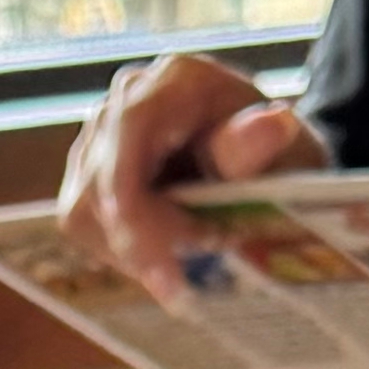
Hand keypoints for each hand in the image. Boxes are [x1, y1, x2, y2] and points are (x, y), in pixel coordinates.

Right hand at [56, 48, 330, 289]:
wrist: (262, 161)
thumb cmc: (276, 158)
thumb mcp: (284, 155)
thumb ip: (261, 147)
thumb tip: (274, 124)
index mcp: (177, 80)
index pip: (130, 130)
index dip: (134, 202)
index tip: (159, 266)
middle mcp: (127, 98)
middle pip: (100, 179)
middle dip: (139, 242)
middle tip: (183, 288)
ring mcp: (101, 135)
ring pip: (84, 209)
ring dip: (132, 251)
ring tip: (186, 268)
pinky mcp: (88, 172)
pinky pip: (85, 222)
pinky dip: (123, 250)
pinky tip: (163, 257)